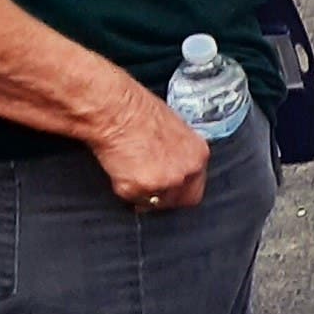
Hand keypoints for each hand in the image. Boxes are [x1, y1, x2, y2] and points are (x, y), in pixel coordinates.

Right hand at [88, 80, 210, 211]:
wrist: (115, 111)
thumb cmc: (139, 112)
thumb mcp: (175, 131)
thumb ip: (180, 153)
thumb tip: (172, 163)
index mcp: (198, 156)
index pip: (196, 188)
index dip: (180, 190)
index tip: (169, 189)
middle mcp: (185, 172)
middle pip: (179, 200)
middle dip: (164, 197)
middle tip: (148, 185)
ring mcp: (163, 182)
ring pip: (155, 202)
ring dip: (144, 193)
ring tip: (131, 171)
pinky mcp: (137, 188)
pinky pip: (131, 198)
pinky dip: (123, 188)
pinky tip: (120, 170)